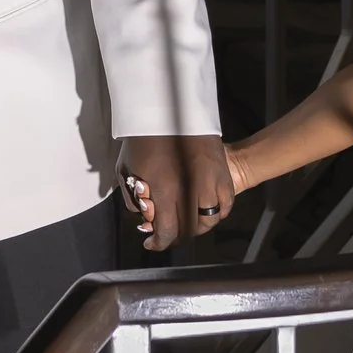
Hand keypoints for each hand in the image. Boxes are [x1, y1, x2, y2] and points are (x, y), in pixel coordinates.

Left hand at [121, 133, 235, 253]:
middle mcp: (190, 189)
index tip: (153, 243)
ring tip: (186, 219)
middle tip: (168, 231)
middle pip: (188, 229)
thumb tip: (143, 218)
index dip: (160, 242)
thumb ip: (132, 198)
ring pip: (209, 220)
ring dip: (197, 225)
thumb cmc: (144, 138)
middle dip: (176, 235)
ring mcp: (209, 181)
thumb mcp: (127, 169)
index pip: (167, 231)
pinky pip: (225, 205)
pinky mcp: (222, 173)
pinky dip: (216, 212)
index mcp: (164, 190)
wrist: (169, 110)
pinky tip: (204, 208)